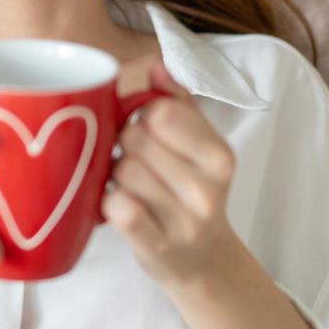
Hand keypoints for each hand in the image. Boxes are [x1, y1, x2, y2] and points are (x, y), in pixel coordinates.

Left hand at [102, 56, 242, 290]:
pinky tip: (119, 206)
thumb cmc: (191, 194)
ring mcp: (184, 222)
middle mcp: (208, 189)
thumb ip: (178, 102)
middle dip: (126, 146)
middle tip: (136, 162)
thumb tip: (155, 67)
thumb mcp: (198, 146)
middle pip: (136, 138)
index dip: (141, 116)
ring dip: (115, 176)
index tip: (146, 131)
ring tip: (129, 186)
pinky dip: (109, 204)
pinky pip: (118, 208)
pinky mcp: (156, 246)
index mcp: (220, 157)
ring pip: (123, 170)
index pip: (161, 111)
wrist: (202, 261)